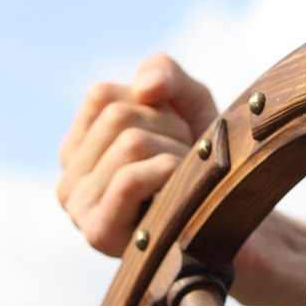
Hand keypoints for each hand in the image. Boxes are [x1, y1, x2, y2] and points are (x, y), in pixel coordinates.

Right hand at [56, 53, 217, 255]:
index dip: (152, 105)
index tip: (173, 133)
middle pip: (119, 117)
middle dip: (170, 129)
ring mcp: (80, 207)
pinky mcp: (99, 232)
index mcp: (79, 148)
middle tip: (185, 160)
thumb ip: (164, 73)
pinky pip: (130, 179)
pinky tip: (180, 191)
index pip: (102, 95)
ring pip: (131, 143)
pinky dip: (168, 172)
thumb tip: (145, 87)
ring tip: (184, 180)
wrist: (236, 219)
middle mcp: (70, 178)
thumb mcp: (189, 102)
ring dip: (178, 153)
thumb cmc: (205, 159)